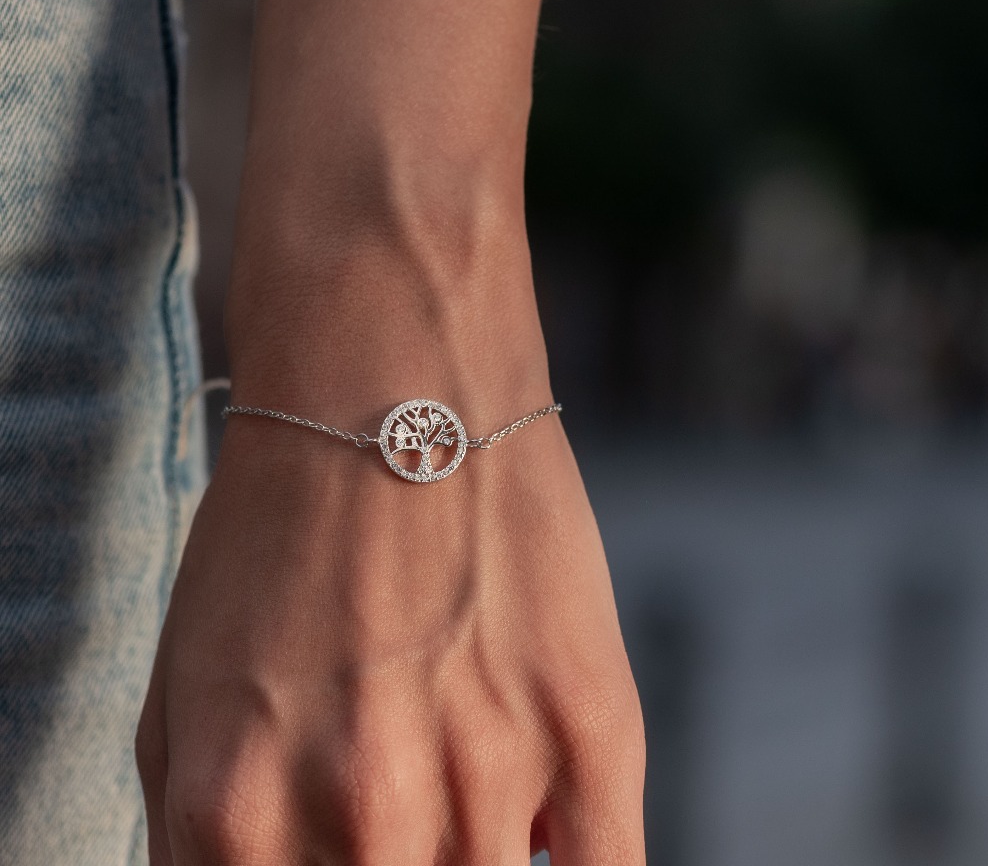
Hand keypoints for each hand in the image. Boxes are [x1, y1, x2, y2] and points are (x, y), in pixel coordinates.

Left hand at [136, 394, 644, 863]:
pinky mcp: (591, 724)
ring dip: (477, 856)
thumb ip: (204, 845)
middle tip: (400, 814)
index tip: (351, 850)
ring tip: (462, 782)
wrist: (394, 383)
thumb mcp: (182, 694)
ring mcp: (486, 773)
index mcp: (237, 818)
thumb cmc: (285, 526)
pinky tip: (546, 831)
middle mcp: (360, 816)